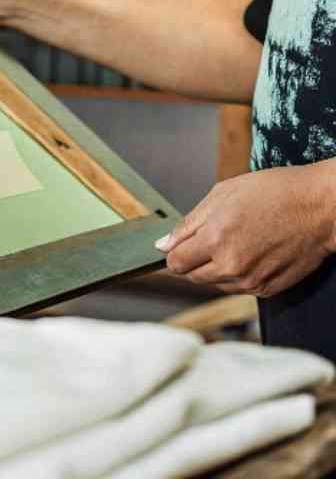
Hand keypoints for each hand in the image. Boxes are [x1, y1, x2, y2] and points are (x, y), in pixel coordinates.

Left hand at [158, 161, 335, 297]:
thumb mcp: (222, 194)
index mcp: (215, 239)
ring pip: (214, 284)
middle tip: (210, 240)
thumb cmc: (274, 193)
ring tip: (235, 242)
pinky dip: (237, 275)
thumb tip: (163, 246)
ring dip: (215, 268)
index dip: (174, 252)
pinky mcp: (267, 289)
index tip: (180, 246)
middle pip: (191, 277)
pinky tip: (250, 253)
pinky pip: (238, 288)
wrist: (321, 208)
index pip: (175, 262)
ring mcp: (250, 281)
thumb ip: (188, 224)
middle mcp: (231, 265)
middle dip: (193, 261)